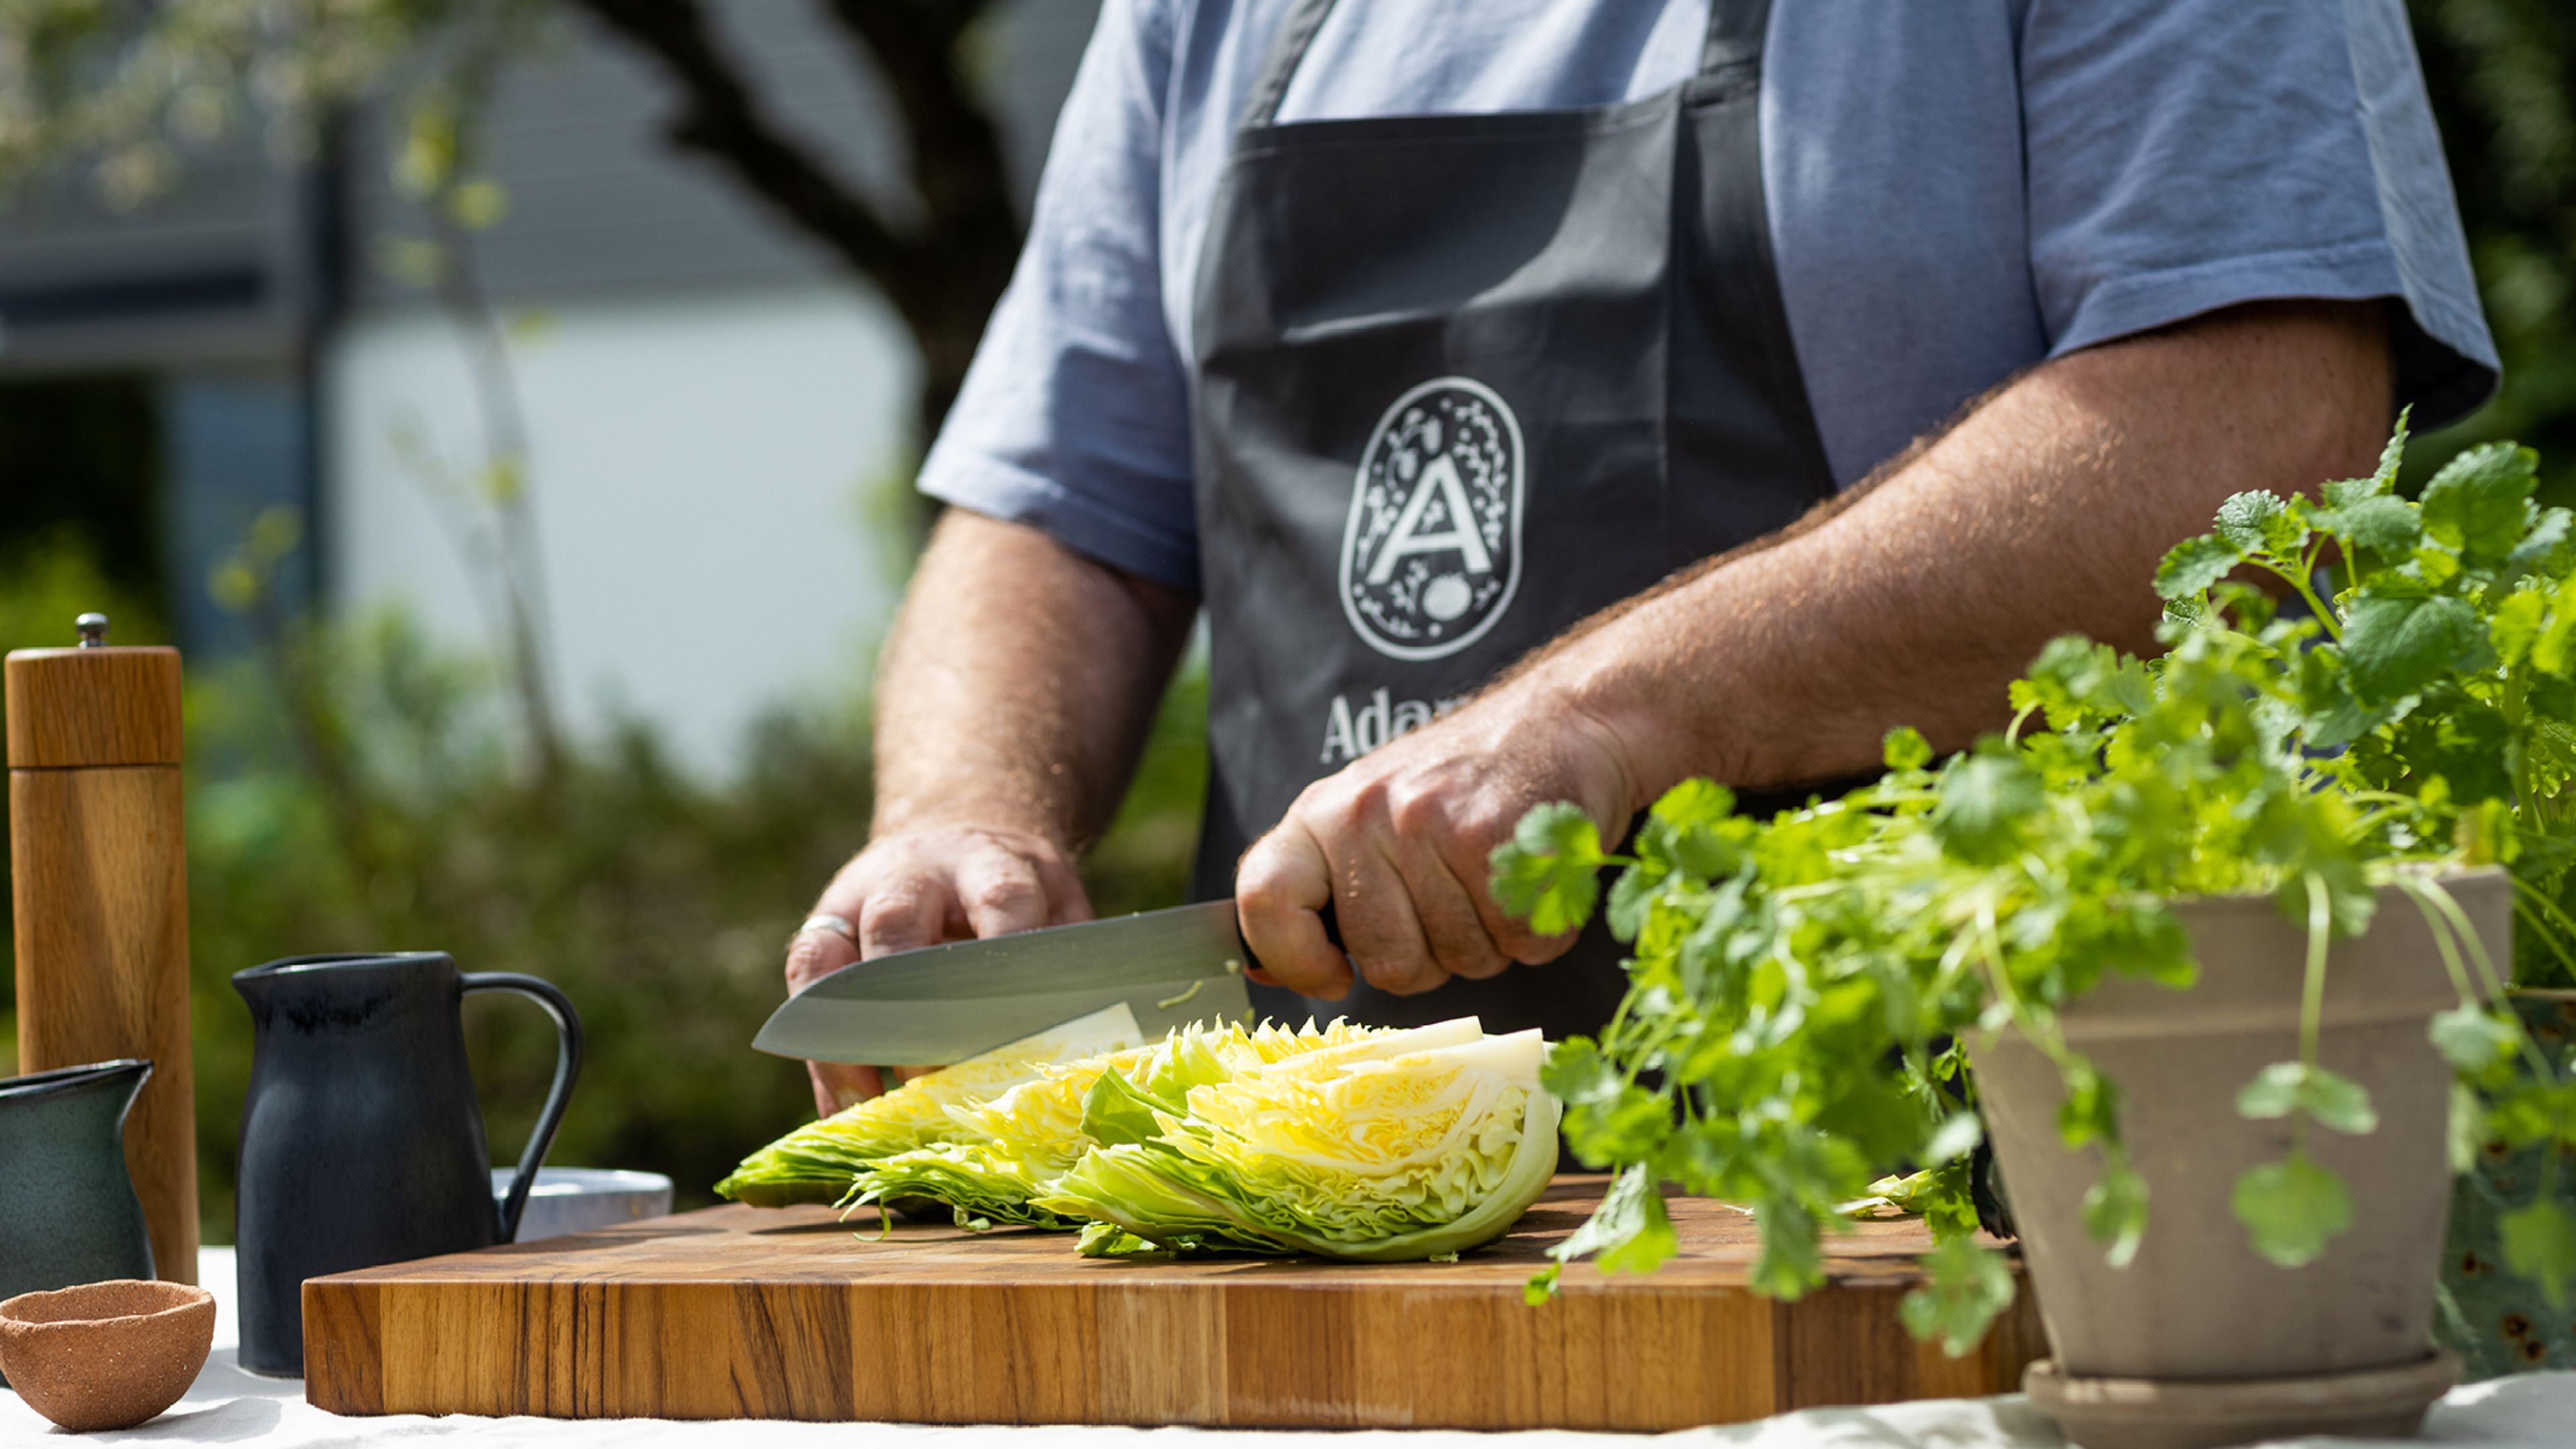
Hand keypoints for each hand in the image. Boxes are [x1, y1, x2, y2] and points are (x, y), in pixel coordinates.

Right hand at [786, 823, 1092, 1115]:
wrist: (960, 842)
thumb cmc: (1021, 898)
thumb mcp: (1059, 909)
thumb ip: (1062, 966)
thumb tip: (1075, 1050)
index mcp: (989, 863)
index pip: (999, 901)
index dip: (999, 962)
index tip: (1009, 1031)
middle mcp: (913, 873)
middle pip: (895, 924)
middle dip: (906, 1005)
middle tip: (928, 1079)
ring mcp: (856, 898)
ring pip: (826, 956)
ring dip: (843, 1037)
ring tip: (865, 1105)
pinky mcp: (821, 930)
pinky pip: (805, 992)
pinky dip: (822, 1054)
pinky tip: (843, 1107)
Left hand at [1235, 676, 1641, 998]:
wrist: (1561, 720)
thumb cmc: (1463, 787)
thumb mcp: (1368, 817)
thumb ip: (1320, 888)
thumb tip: (1259, 970)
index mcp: (1321, 813)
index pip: (1265, 899)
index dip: (1294, 960)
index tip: (1335, 977)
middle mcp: (1366, 815)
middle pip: (1385, 963)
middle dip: (1431, 958)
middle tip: (1456, 899)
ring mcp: (1431, 826)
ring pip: (1458, 961)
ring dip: (1489, 942)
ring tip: (1496, 877)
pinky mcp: (1498, 841)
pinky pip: (1517, 945)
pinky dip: (1537, 932)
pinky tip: (1533, 879)